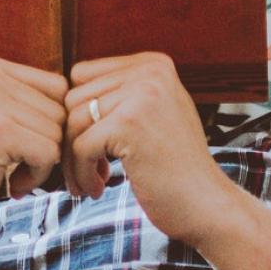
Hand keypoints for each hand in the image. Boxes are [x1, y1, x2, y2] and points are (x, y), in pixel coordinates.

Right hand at [0, 55, 68, 258]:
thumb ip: (26, 101)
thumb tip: (92, 101)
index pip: (57, 88)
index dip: (50, 127)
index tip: (21, 152)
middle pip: (60, 109)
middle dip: (47, 147)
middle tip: (14, 169)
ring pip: (58, 132)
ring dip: (41, 165)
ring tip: (7, 176)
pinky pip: (50, 153)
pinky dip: (38, 178)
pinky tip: (10, 186)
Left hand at [64, 51, 231, 244]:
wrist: (206, 205)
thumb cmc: (175, 168)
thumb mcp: (154, 115)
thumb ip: (119, 95)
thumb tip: (64, 94)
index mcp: (153, 64)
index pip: (82, 76)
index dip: (78, 114)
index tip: (90, 146)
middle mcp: (149, 72)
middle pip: (73, 98)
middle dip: (72, 139)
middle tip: (89, 170)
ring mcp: (140, 95)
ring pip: (72, 123)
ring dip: (74, 160)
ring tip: (92, 182)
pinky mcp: (129, 124)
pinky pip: (79, 146)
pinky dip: (81, 174)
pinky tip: (98, 190)